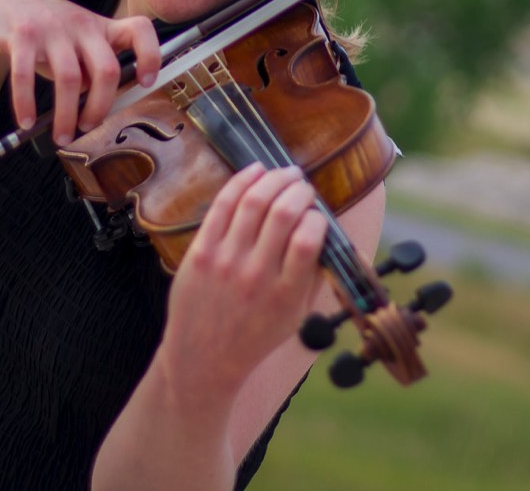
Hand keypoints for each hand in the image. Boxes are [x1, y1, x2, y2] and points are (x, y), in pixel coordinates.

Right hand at [0, 0, 160, 142]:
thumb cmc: (43, 29)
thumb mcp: (74, 40)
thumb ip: (89, 67)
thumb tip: (101, 107)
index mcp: (99, 27)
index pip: (140, 30)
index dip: (150, 55)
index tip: (146, 82)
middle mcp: (81, 25)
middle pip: (107, 70)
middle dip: (100, 108)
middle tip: (88, 128)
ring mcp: (51, 29)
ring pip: (70, 79)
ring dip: (67, 115)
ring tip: (61, 136)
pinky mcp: (21, 34)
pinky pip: (26, 75)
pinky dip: (26, 104)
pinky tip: (26, 121)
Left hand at [159, 164, 327, 396]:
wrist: (203, 358)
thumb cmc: (255, 336)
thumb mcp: (295, 316)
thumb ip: (313, 276)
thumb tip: (328, 231)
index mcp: (286, 294)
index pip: (309, 238)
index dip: (318, 216)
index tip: (317, 214)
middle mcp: (256, 275)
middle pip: (282, 212)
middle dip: (299, 189)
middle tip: (303, 185)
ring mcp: (225, 262)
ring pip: (253, 202)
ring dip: (274, 179)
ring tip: (284, 174)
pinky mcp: (200, 252)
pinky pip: (223, 205)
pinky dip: (242, 181)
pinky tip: (255, 171)